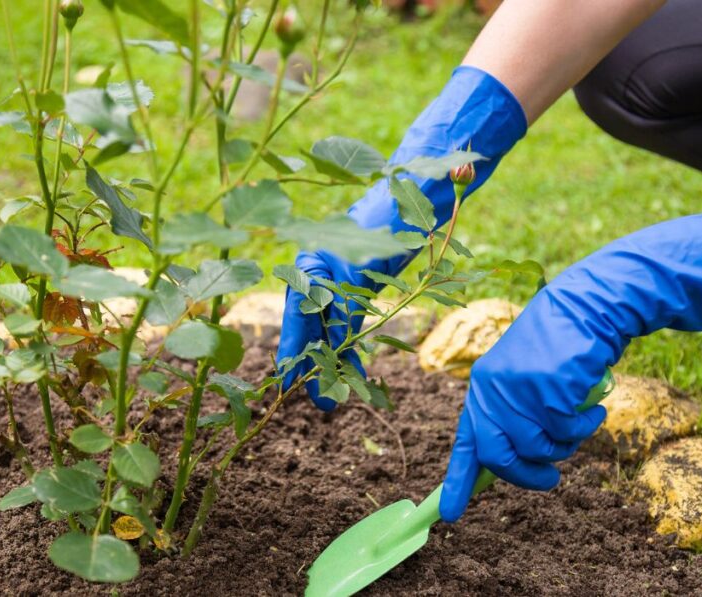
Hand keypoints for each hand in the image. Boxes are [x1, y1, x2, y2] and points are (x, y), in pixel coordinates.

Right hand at [275, 66, 528, 409]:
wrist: (410, 196)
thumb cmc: (384, 225)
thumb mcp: (363, 274)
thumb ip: (348, 311)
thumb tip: (337, 352)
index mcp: (307, 268)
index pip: (296, 319)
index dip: (294, 354)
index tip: (290, 385)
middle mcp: (315, 276)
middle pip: (309, 329)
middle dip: (315, 365)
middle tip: (322, 400)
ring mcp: (333, 282)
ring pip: (329, 330)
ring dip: (335, 361)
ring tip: (337, 396)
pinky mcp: (354, 287)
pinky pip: (348, 324)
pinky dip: (352, 346)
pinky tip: (357, 371)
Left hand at [439, 204, 701, 521]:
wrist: (585, 307)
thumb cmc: (558, 348)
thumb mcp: (522, 379)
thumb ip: (510, 415)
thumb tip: (499, 463)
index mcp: (482, 387)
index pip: (466, 441)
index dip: (458, 480)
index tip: (450, 515)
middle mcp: (492, 390)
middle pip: (499, 456)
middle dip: (527, 475)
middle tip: (551, 478)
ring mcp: (518, 390)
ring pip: (538, 447)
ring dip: (564, 444)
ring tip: (577, 422)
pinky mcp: (548, 389)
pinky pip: (567, 431)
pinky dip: (585, 426)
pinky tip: (593, 407)